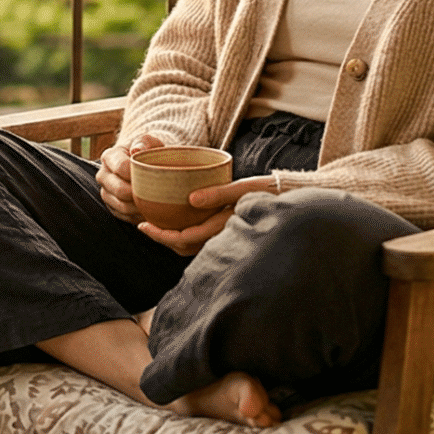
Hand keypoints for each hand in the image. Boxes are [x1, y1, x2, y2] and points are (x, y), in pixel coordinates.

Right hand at [97, 131, 167, 222]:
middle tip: (157, 193)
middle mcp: (103, 175)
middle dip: (139, 194)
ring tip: (156, 204)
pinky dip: (137, 216)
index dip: (138, 174)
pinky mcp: (111, 206)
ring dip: (139, 207)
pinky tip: (149, 211)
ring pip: (121, 206)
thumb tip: (136, 149)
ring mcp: (105, 192)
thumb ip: (144, 141)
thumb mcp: (148, 141)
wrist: (143, 163)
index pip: (121, 168)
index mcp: (109, 156)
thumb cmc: (147, 151)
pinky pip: (123, 216)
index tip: (154, 176)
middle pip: (119, 190)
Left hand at [135, 176, 275, 255]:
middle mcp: (223, 235)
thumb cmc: (269, 191)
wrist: (290, 199)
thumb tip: (190, 200)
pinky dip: (185, 233)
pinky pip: (201, 238)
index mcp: (224, 226)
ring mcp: (224, 235)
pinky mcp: (226, 230)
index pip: (186, 238)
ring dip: (172, 237)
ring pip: (192, 245)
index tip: (143, 225)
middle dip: (162, 238)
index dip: (162, 235)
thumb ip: (219, 193)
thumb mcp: (244, 188)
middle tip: (143, 225)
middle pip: (185, 246)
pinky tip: (177, 221)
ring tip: (156, 225)